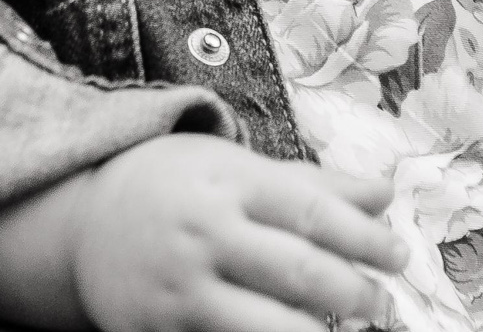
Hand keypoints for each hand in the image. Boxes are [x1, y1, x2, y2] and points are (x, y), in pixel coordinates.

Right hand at [63, 134, 407, 331]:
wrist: (83, 224)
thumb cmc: (173, 187)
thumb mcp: (233, 166)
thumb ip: (312, 184)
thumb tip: (384, 192)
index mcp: (227, 183)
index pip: (313, 212)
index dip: (366, 239)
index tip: (398, 256)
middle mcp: (204, 234)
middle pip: (299, 272)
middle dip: (356, 294)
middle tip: (381, 303)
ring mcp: (181, 289)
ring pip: (269, 327)